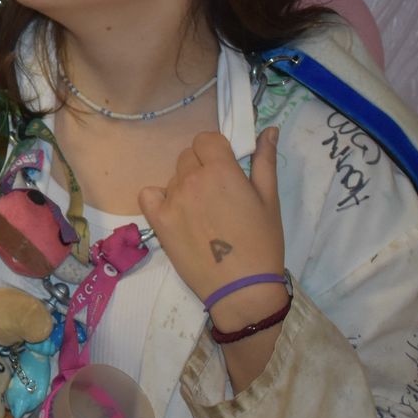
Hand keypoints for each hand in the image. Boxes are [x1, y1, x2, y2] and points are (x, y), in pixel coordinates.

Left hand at [138, 128, 287, 327]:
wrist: (242, 288)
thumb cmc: (262, 243)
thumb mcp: (269, 200)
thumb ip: (264, 161)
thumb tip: (269, 130)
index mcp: (220, 170)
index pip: (206, 139)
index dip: (216, 150)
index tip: (225, 167)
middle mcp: (191, 179)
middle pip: (188, 157)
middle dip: (202, 167)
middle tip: (218, 195)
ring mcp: (171, 200)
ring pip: (173, 178)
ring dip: (185, 186)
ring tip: (204, 213)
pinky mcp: (158, 221)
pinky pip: (148, 194)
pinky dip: (159, 198)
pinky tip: (176, 213)